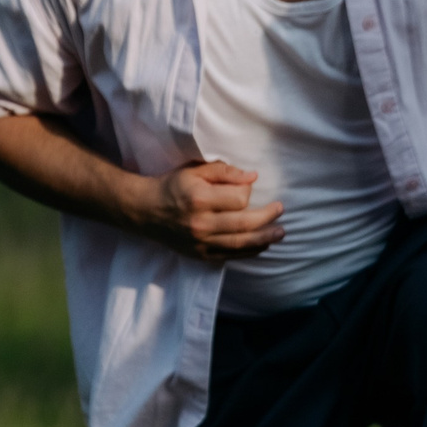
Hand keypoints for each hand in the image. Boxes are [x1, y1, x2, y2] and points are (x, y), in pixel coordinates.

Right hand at [134, 159, 284, 261]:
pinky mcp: (200, 254)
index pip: (238, 199)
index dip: (247, 192)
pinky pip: (230, 256)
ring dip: (264, 239)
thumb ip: (224, 172)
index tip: (247, 187)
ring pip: (241, 243)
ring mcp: (201, 242)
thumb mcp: (194, 171)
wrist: (145, 211)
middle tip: (280, 210)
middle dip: (267, 217)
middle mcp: (201, 223)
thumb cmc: (172, 186)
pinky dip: (248, 251)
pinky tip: (261, 245)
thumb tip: (252, 177)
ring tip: (280, 233)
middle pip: (244, 223)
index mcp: (199, 199)